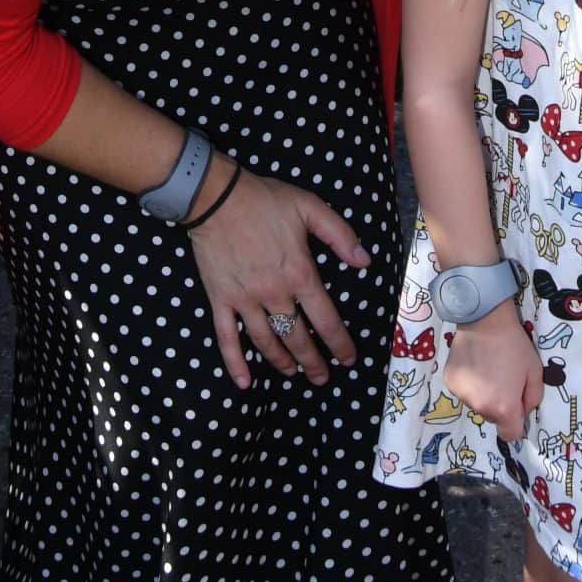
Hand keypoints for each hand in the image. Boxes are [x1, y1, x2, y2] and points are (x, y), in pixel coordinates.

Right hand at [186, 158, 369, 389]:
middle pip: (297, 337)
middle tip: (322, 378)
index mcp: (299, 273)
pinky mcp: (221, 300)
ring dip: (281, 362)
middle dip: (312, 361)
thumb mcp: (309, 207)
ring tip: (292, 373)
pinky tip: (244, 383)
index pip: (325, 319)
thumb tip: (364, 262)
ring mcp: (246, 300)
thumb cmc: (265, 200)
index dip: (339, 343)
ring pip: (267, 341)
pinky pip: (227, 338)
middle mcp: (274, 294)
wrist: (217, 197)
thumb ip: (339, 234)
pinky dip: (235, 363)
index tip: (349, 360)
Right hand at [441, 301, 543, 442]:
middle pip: (492, 418)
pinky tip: (474, 364)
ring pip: (477, 404)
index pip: (510, 434)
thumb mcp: (535, 372)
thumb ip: (533, 399)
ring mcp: (462, 395)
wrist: (485, 318)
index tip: (516, 403)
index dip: (515, 422)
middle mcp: (480, 407)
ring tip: (487, 369)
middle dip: (499, 405)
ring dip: (483, 394)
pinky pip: (464, 392)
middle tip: (503, 379)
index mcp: (503, 408)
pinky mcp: (450, 382)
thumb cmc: (514, 345)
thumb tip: (523, 411)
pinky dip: (470, 383)